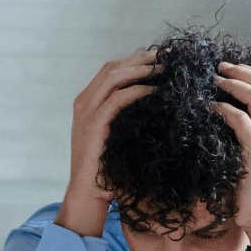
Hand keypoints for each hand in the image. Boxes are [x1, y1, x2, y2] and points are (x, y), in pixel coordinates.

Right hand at [55, 51, 157, 236]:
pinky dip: (138, 90)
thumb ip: (126, 117)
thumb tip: (155, 103)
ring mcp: (86, 112)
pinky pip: (118, 98)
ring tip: (165, 68)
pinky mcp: (94, 124)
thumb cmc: (107, 170)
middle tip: (167, 56)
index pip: (111, 70)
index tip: (161, 58)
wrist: (88, 195)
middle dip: (142, 58)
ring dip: (141, 69)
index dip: (136, 60)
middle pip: (113, 67)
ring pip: (114, 76)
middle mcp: (83, 102)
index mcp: (86, 103)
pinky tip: (156, 90)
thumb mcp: (116, 137)